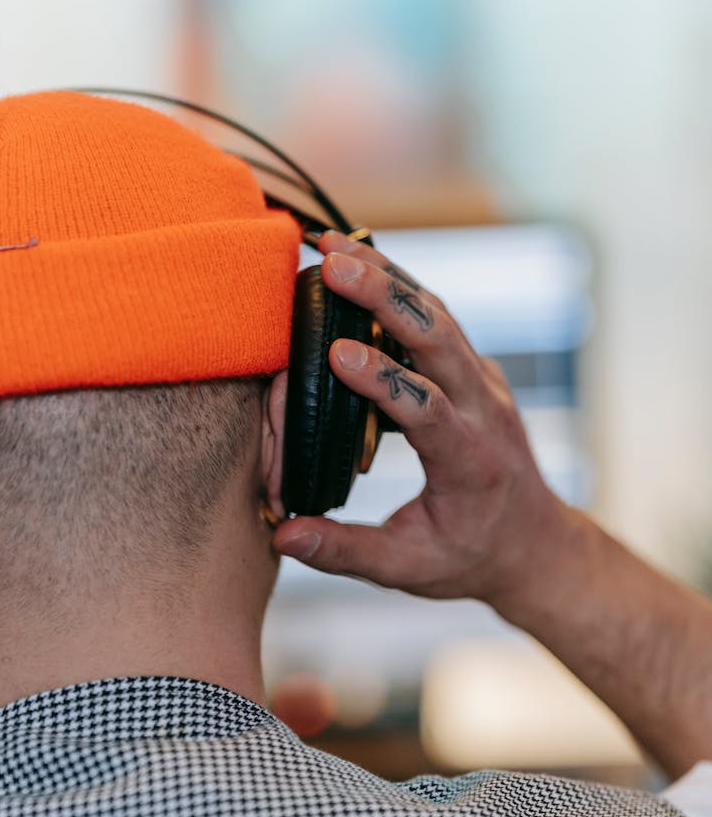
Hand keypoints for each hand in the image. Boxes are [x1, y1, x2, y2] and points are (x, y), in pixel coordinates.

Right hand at [273, 230, 572, 612]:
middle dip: (385, 297)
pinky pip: (438, 320)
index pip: (428, 409)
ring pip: (439, 316)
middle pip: (439, 339)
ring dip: (389, 278)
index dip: (383, 380)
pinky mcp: (473, 371)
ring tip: (334, 246)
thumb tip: (282, 534)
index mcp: (470, 461)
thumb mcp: (408, 569)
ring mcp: (483, 384)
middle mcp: (484, 410)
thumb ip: (345, 552)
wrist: (533, 542)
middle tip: (332, 265)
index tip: (335, 355)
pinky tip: (361, 264)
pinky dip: (400, 289)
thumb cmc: (471, 557)